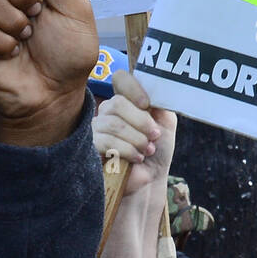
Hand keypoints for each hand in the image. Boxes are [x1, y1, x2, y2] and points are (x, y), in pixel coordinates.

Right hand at [92, 70, 175, 195]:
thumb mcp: (165, 122)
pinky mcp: (91, 146)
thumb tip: (153, 89)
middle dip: (141, 122)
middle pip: (117, 103)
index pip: (120, 78)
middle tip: (154, 136)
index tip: (147, 104)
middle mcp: (108, 111)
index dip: (132, 88)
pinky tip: (137, 157)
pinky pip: (106, 141)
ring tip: (147, 150)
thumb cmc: (157, 150)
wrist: (150, 179)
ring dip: (136, 139)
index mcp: (126, 100)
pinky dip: (127, 150)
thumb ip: (160, 102)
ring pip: (113, 124)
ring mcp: (97, 128)